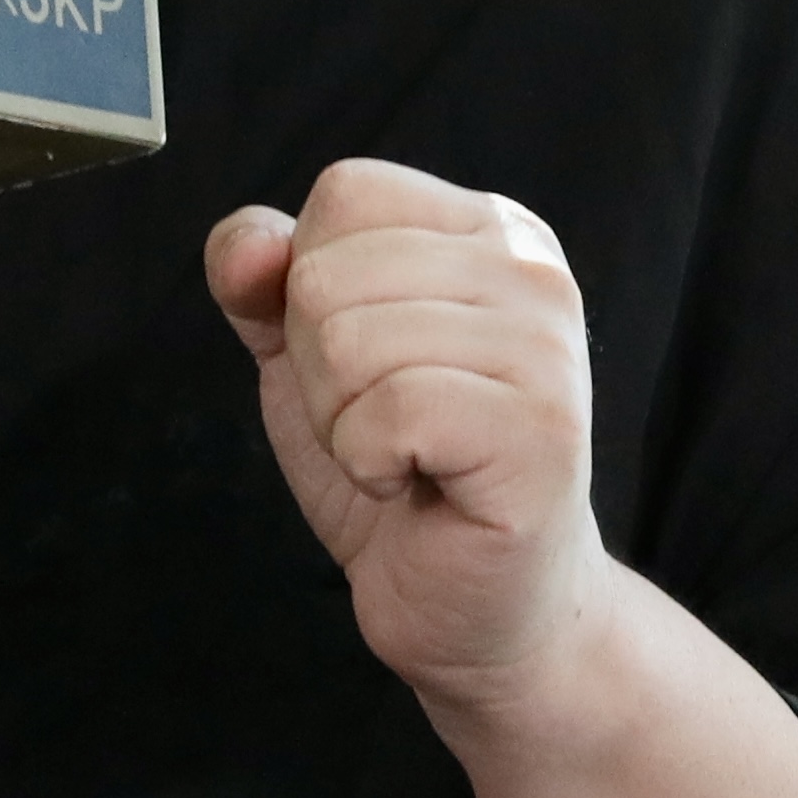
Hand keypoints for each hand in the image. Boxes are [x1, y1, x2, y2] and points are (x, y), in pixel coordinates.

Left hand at [208, 158, 601, 709]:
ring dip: (343, 422)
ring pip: (350, 341)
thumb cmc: (400, 466)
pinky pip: (388, 413)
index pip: (345, 194)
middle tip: (385, 423)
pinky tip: (417, 483)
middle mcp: (534, 272)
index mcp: (490, 229)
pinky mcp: (540, 433)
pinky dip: (369, 464)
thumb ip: (263, 280)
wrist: (471, 603)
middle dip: (319, 368)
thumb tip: (249, 244)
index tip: (366, 360)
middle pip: (332, 272)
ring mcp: (548, 351)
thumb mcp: (307, 353)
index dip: (309, 285)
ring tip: (403, 455)